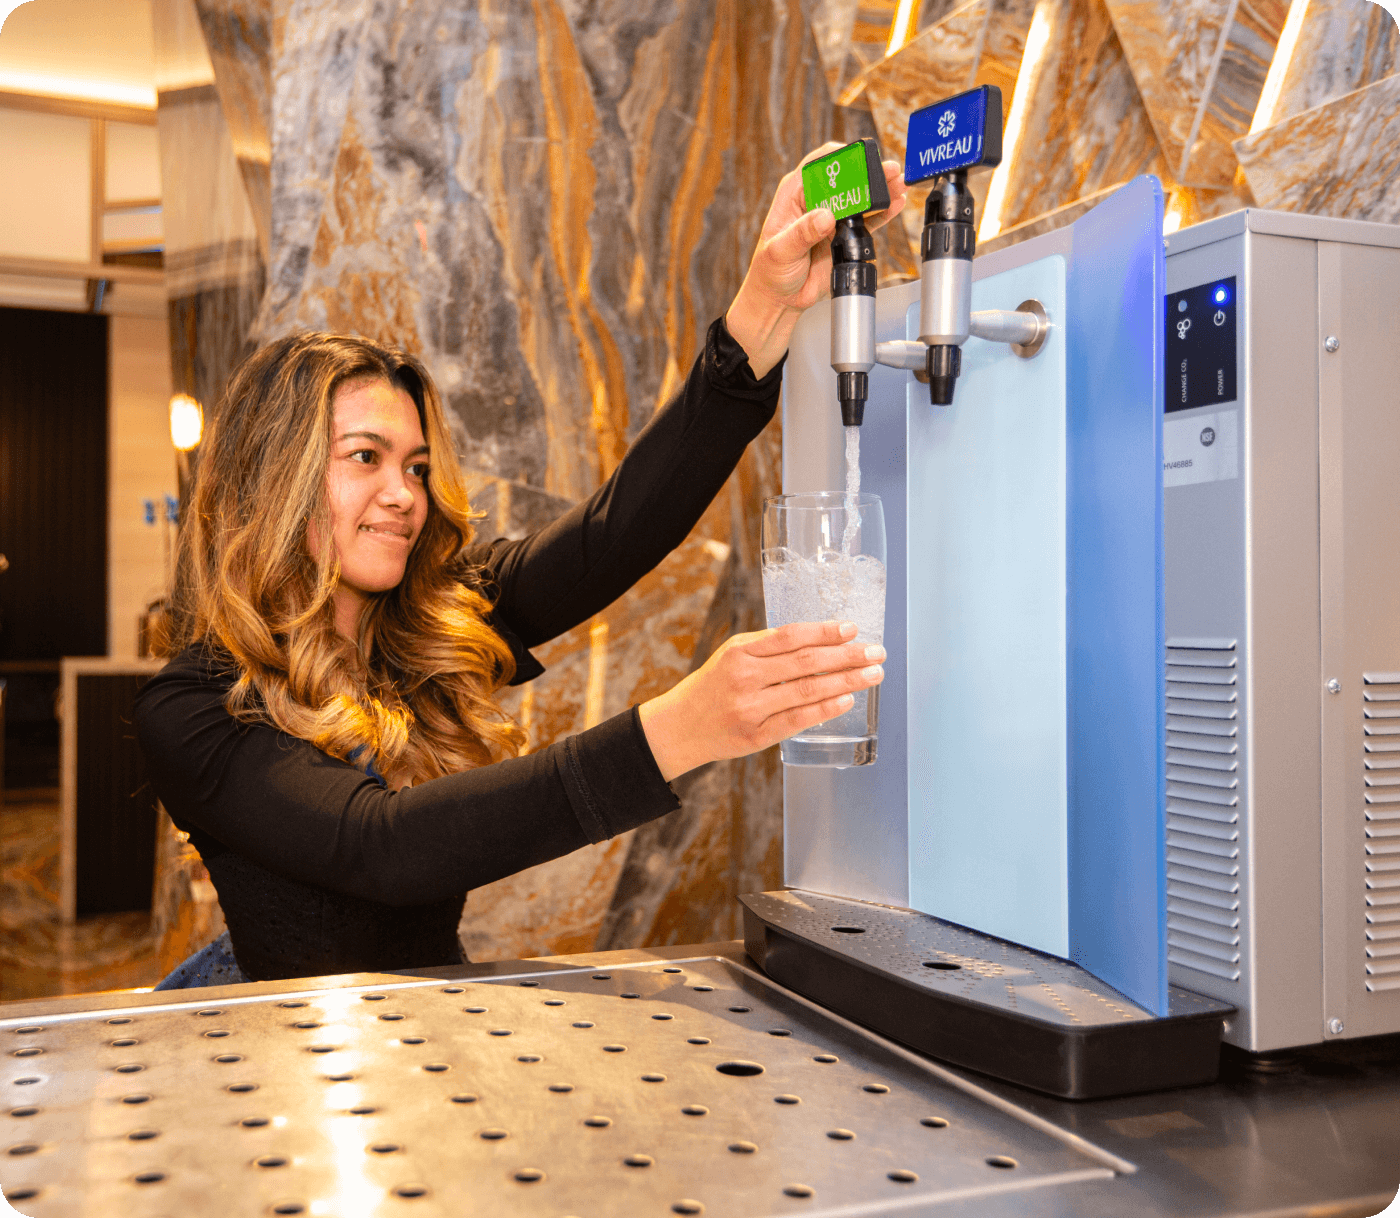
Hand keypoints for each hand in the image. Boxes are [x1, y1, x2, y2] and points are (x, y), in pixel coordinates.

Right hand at [637, 620, 885, 781]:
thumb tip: (823, 642)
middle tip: (877, 652)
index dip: (826, 631)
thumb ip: (769, 649)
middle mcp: (745, 676)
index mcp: (739, 650)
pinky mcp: (755, 736)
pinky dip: (825, 709)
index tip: (853, 629)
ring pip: (807, 690)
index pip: (791, 636)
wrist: (679, 727)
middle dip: (847, 655)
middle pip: (806, 662)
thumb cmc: (713, 687)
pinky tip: (847, 700)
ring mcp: (750, 708)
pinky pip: (798, 720)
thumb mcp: (732, 656)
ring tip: (872, 675)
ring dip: (846, 681)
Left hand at [726, 145, 907, 378]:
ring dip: (881, 187)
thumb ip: (802, 233)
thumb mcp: (780, 251)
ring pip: (861, 195)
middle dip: (868, 171)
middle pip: (847, 176)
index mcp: (794, 193)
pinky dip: (884, 211)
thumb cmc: (771, 272)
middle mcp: (816, 200)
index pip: (820, 164)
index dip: (840, 159)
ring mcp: (833, 216)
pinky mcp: (846, 234)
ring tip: (897, 182)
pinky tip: (896, 202)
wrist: (781, 299)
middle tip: (886, 171)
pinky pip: (869, 218)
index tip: (857, 165)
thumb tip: (824, 216)